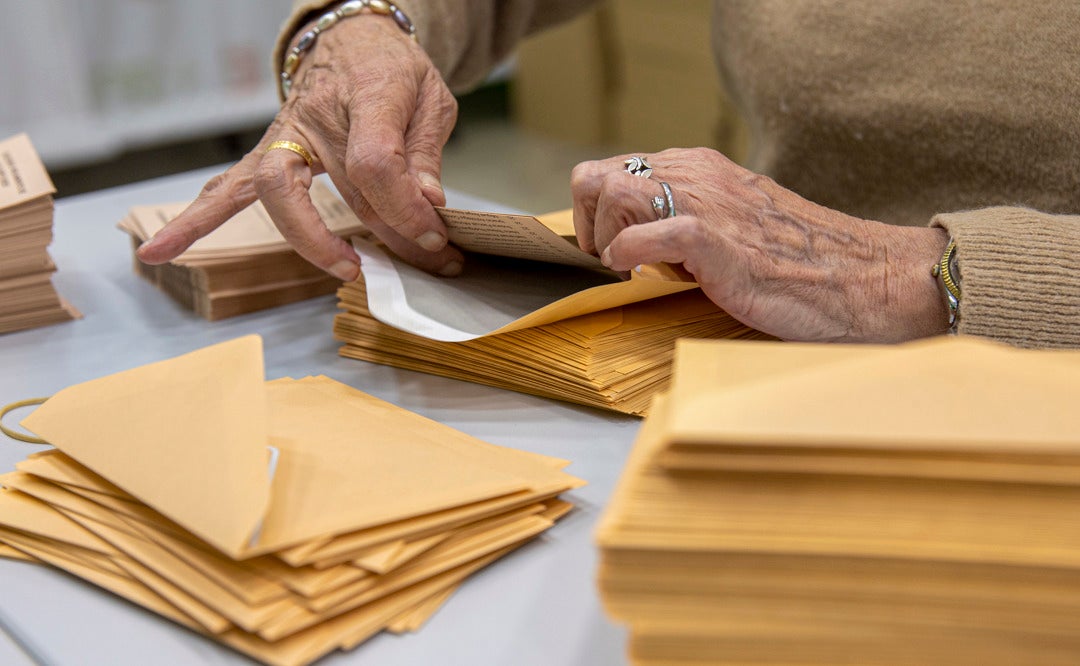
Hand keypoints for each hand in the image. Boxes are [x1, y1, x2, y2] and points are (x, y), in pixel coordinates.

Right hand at [137, 16, 463, 279]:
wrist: (354, 41)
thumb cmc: (392, 71)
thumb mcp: (430, 99)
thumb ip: (426, 152)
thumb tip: (429, 205)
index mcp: (367, 93)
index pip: (376, 162)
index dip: (406, 207)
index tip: (434, 236)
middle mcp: (318, 116)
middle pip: (347, 188)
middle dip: (390, 235)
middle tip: (424, 262)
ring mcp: (286, 133)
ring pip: (282, 192)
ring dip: (312, 241)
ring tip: (346, 274)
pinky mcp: (267, 151)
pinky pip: (227, 186)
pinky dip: (197, 220)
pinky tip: (164, 251)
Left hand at [571, 148, 949, 341]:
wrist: (864, 279)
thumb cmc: (803, 265)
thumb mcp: (738, 226)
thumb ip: (693, 220)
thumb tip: (640, 243)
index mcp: (703, 169)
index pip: (616, 168)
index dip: (597, 212)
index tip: (607, 248)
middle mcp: (699, 175)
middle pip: (598, 175)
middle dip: (587, 222)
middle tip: (607, 259)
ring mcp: (707, 203)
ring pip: (612, 194)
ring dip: (604, 239)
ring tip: (626, 270)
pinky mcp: (715, 239)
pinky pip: (640, 237)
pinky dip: (625, 258)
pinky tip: (638, 277)